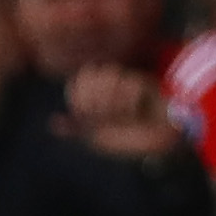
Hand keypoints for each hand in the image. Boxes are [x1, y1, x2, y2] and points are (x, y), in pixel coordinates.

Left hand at [64, 63, 179, 161]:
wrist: (162, 141)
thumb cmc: (133, 139)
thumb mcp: (100, 138)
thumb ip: (77, 128)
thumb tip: (53, 123)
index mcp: (98, 94)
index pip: (77, 81)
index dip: (77, 97)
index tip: (84, 115)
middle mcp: (112, 84)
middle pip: (89, 73)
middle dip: (91, 100)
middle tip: (103, 116)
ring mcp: (128, 82)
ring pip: (107, 76)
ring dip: (110, 102)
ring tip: (122, 115)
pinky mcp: (146, 83)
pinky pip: (129, 84)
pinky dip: (129, 103)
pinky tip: (137, 111)